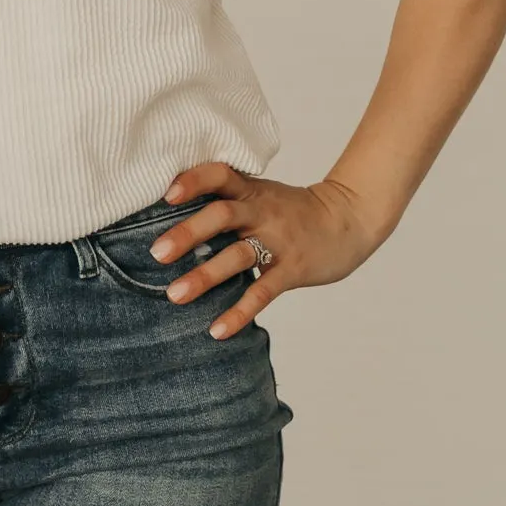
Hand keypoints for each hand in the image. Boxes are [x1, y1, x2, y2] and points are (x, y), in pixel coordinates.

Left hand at [150, 161, 384, 339]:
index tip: (166, 195)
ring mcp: (278, 241)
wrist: (349, 219)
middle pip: (222, 215)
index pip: (220, 175)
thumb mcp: (262, 195)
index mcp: (252, 191)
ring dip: (205, 276)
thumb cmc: (293, 211)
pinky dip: (239, 313)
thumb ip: (228, 201)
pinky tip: (217, 330)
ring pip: (237, 255)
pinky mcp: (292, 270)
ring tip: (175, 295)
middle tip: (157, 253)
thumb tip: (172, 219)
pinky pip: (262, 293)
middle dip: (188, 233)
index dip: (193, 181)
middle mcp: (262, 212)